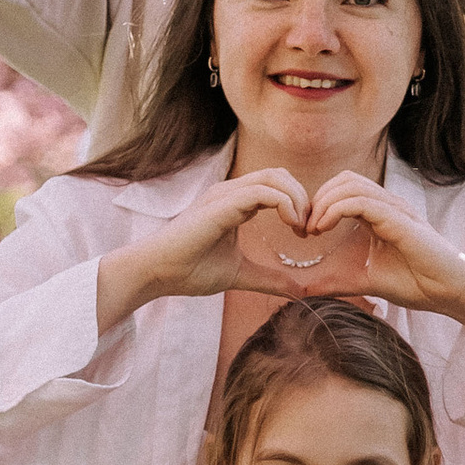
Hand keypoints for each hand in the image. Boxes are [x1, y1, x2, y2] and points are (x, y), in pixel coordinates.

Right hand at [97, 168, 313, 327]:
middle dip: (302, 197)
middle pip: (279, 174)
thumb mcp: (240, 274)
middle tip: (308, 229)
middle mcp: (230, 192)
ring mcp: (225, 194)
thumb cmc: (189, 271)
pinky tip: (290, 225)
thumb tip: (299, 290)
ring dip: (296, 199)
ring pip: (274, 177)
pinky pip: (263, 192)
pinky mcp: (222, 204)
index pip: (275, 185)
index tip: (305, 233)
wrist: (157, 272)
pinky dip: (284, 204)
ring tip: (300, 227)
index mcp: (234, 203)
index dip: (297, 204)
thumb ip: (269, 279)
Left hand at [300, 172, 464, 329]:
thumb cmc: (416, 284)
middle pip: (345, 179)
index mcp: (379, 214)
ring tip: (313, 228)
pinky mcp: (399, 219)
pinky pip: (361, 201)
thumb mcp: (364, 282)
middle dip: (318, 198)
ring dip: (324, 202)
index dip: (319, 204)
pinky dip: (336, 209)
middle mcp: (387, 205)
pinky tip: (323, 228)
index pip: (343, 189)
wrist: (448, 292)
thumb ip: (335, 282)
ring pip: (351, 184)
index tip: (305, 231)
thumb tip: (304, 291)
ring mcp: (394, 209)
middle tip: (304, 227)